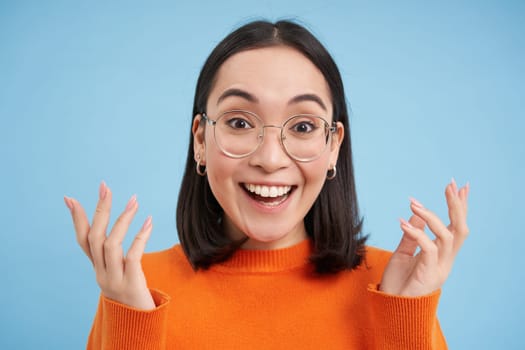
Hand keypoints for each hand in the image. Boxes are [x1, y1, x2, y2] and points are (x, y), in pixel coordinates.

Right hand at [64, 181, 154, 309]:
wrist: (138, 323)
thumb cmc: (130, 290)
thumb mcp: (117, 270)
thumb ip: (112, 251)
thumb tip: (112, 226)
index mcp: (97, 268)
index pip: (82, 240)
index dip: (76, 220)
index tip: (69, 198)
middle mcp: (101, 273)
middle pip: (95, 238)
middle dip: (100, 211)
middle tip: (106, 187)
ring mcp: (114, 279)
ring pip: (111, 245)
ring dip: (122, 220)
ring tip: (134, 201)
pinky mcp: (131, 283)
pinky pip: (133, 256)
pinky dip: (140, 237)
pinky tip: (149, 221)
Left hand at [379, 179, 469, 295]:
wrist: (390, 308)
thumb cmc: (397, 283)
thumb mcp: (402, 254)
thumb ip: (411, 236)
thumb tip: (416, 215)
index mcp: (441, 254)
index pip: (455, 227)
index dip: (459, 207)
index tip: (459, 186)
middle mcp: (445, 260)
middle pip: (460, 229)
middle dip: (457, 206)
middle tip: (450, 184)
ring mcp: (440, 268)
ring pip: (448, 237)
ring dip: (432, 216)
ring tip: (413, 203)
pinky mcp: (429, 274)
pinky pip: (428, 249)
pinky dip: (417, 234)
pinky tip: (402, 223)